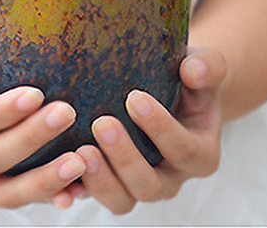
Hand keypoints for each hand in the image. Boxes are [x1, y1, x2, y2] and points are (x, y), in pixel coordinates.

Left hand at [68, 48, 226, 214]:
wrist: (172, 88)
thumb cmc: (189, 78)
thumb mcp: (205, 68)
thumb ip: (208, 67)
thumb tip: (193, 69)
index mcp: (199, 153)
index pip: (183, 149)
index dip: (160, 128)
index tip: (136, 98)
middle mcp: (171, 177)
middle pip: (150, 184)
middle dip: (125, 157)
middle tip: (103, 123)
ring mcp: (139, 185)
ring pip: (122, 199)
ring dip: (100, 179)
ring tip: (80, 150)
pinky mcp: (111, 183)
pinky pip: (93, 196)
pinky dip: (74, 191)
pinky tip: (59, 176)